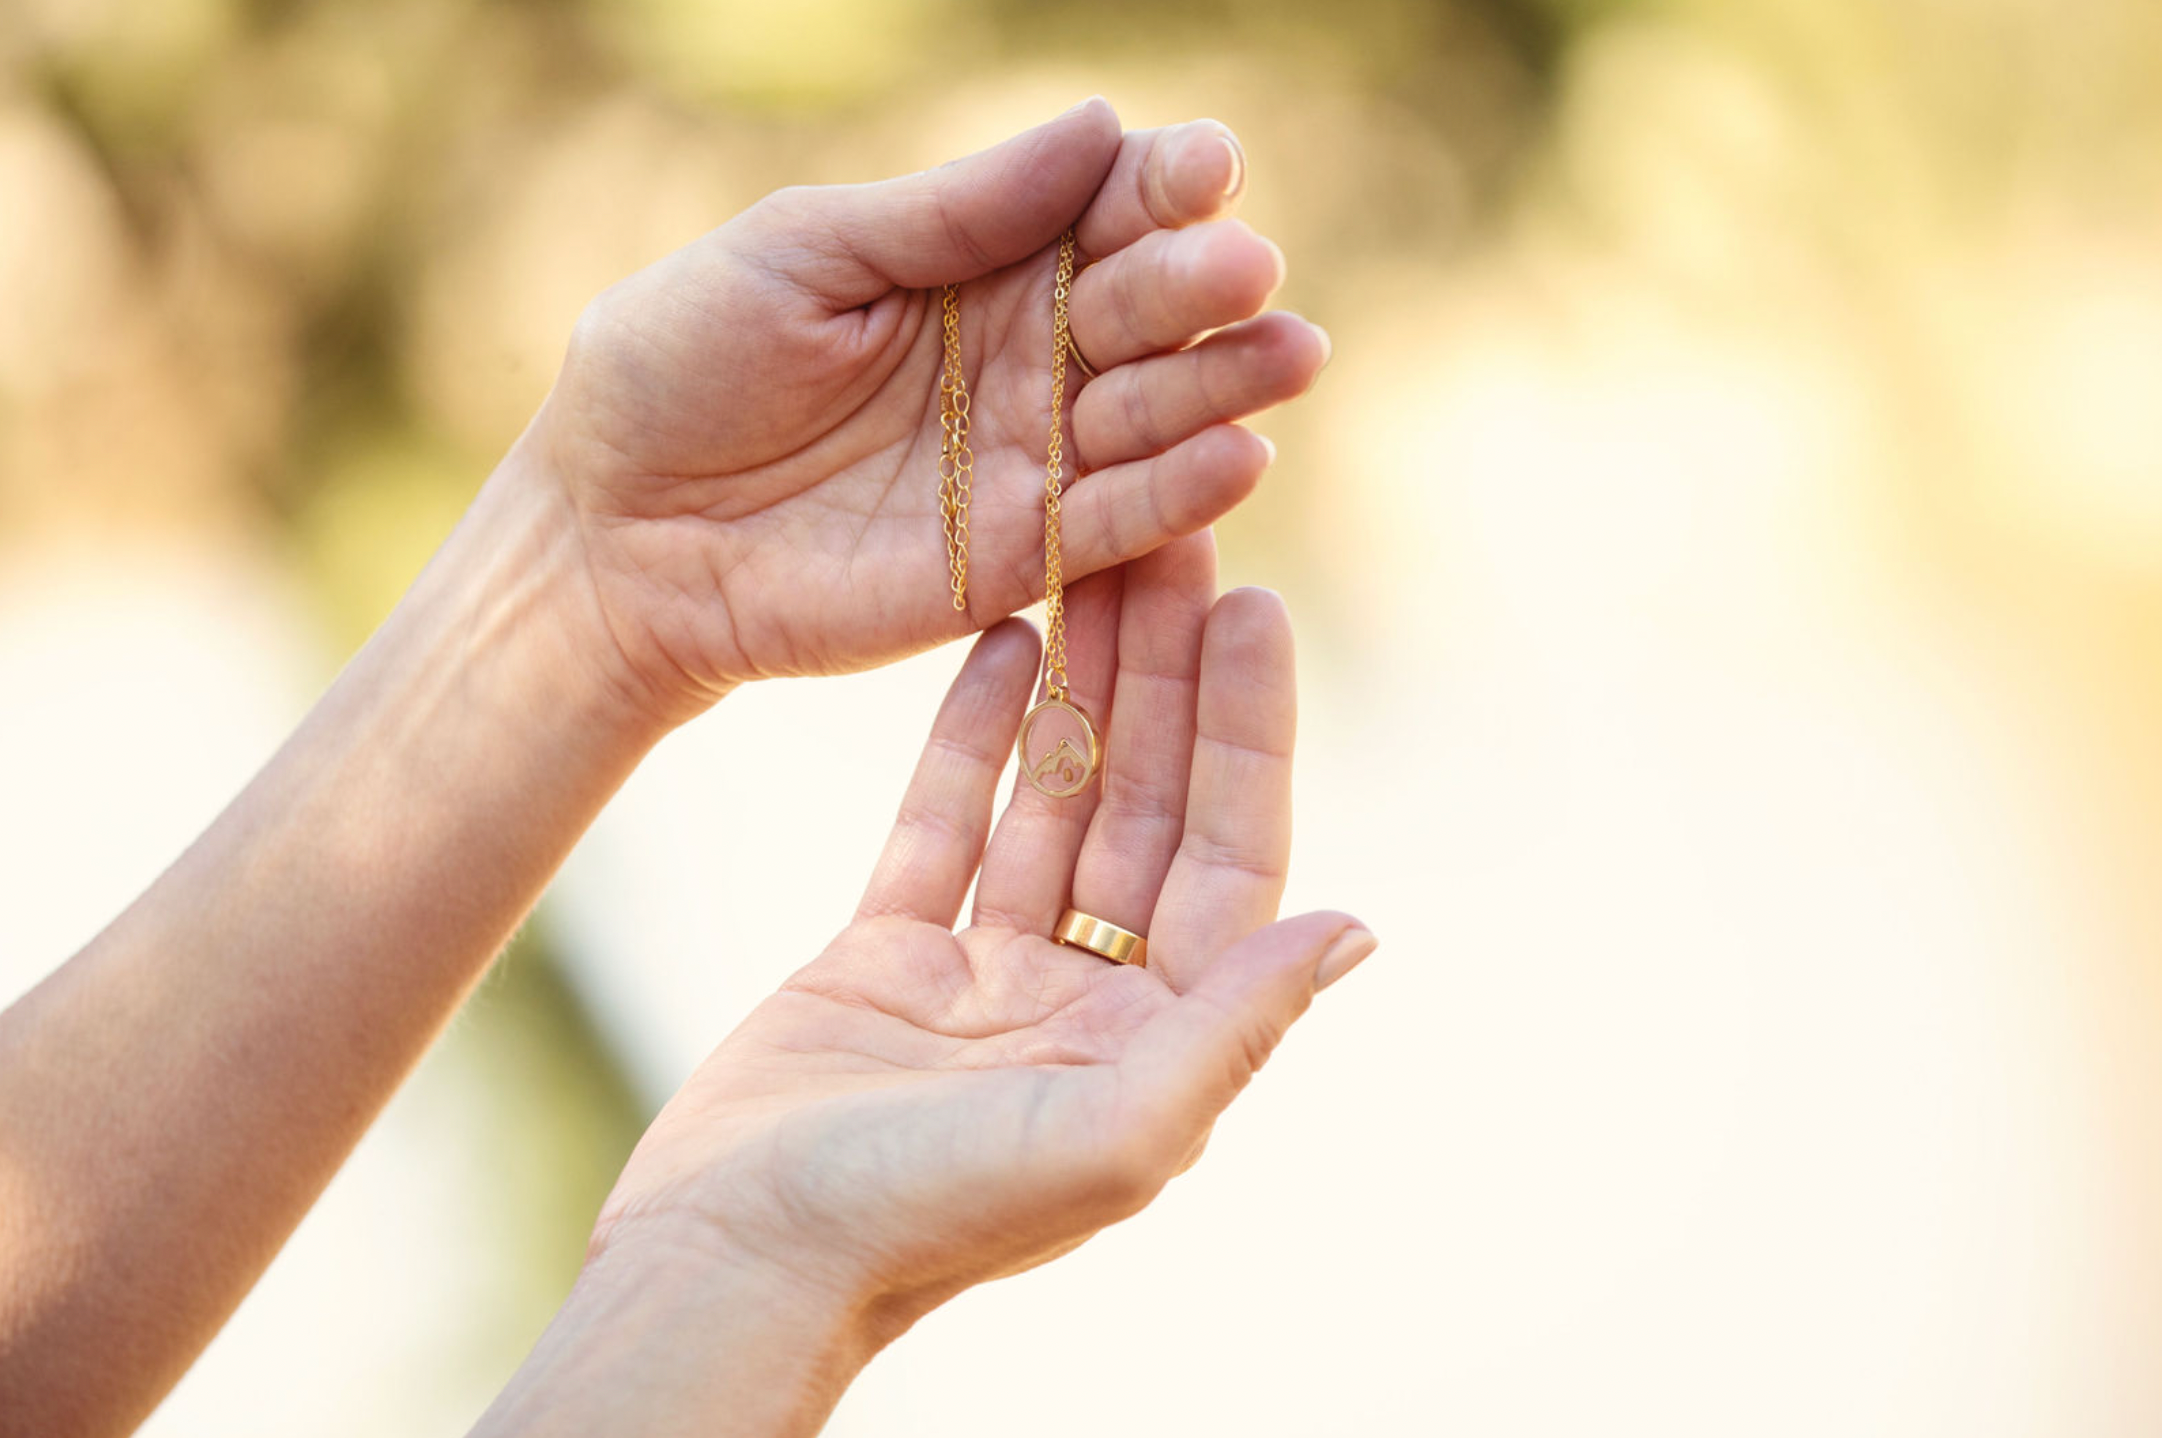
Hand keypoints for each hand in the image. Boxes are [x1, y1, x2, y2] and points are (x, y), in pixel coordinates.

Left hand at [526, 99, 1328, 722]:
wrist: (609, 528)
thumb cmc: (681, 367)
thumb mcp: (800, 254)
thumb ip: (946, 214)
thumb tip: (1098, 125)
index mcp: (975, 263)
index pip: (1095, 211)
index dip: (1160, 187)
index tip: (1211, 165)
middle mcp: (1022, 358)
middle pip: (1140, 312)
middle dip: (1200, 285)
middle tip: (1244, 267)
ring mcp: (1023, 463)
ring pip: (1149, 418)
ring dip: (1223, 387)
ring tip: (1286, 354)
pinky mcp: (1012, 563)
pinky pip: (1111, 529)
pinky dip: (1178, 498)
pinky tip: (1241, 459)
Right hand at [585, 532, 1375, 1354]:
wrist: (735, 1260)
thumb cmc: (928, 1222)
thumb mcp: (1116, 1132)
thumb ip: (1237, 1027)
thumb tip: (1354, 931)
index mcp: (1158, 1046)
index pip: (1228, 859)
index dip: (1247, 734)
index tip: (1256, 609)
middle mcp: (1088, 1004)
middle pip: (1147, 810)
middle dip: (1167, 679)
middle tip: (1177, 545)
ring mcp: (987, 977)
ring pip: (1051, 799)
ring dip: (1082, 686)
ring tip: (1096, 561)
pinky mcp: (888, 956)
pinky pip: (942, 824)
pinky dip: (974, 736)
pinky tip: (1007, 639)